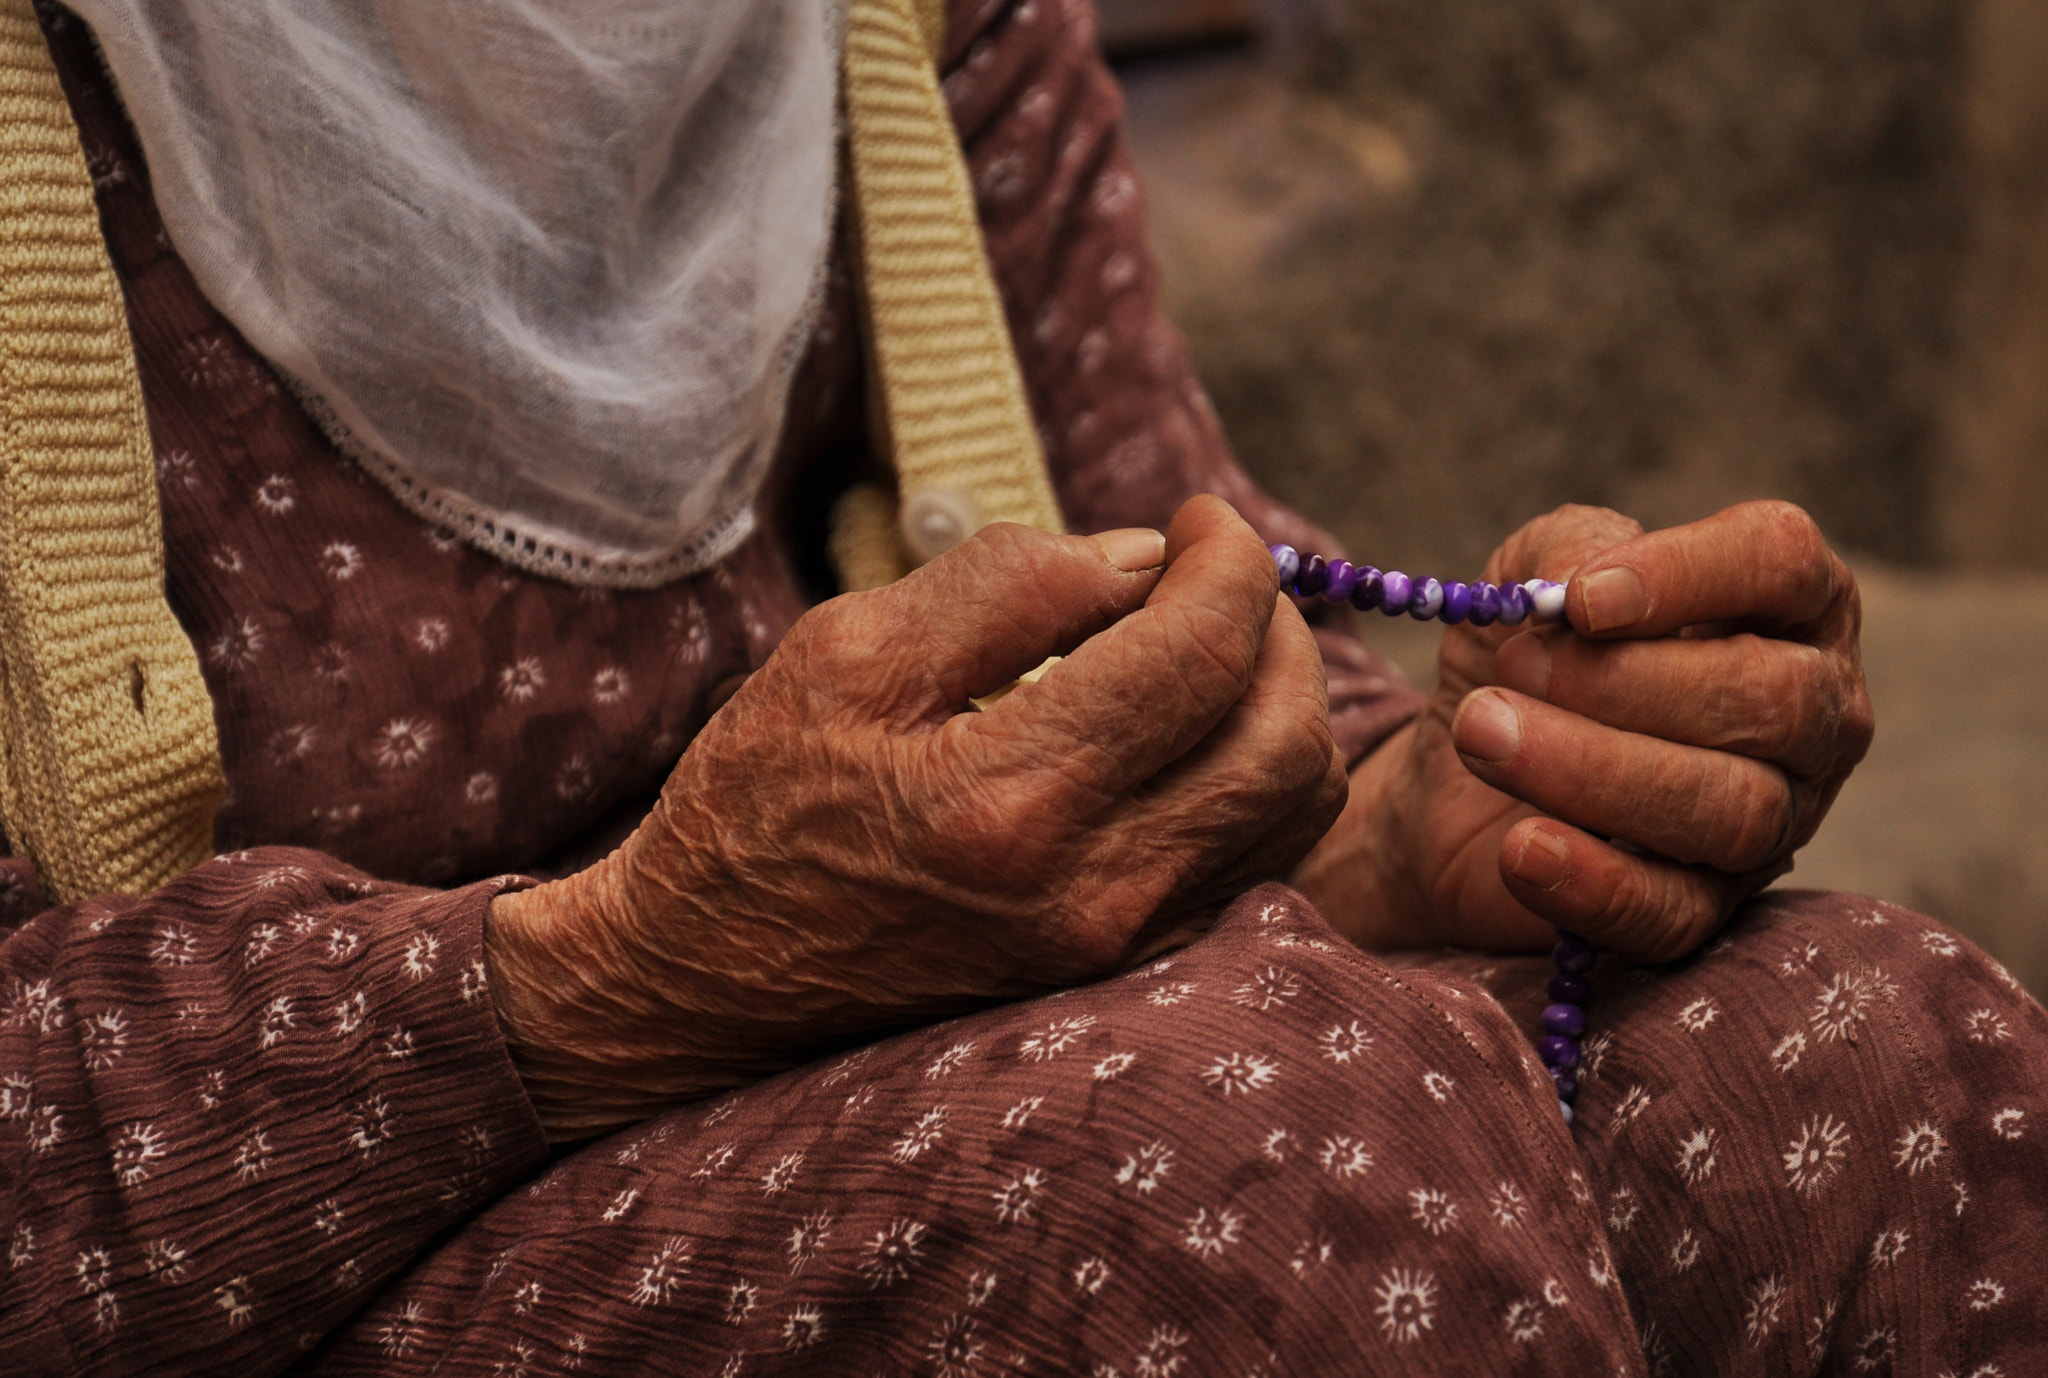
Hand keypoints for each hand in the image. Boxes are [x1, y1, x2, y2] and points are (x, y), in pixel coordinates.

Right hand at [486, 497, 1346, 1136]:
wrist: (707, 980)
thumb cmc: (758, 802)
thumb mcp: (844, 654)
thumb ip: (1004, 586)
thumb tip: (1143, 555)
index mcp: (1005, 799)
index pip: (1198, 655)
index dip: (1227, 558)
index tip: (1197, 518)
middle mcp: (1087, 890)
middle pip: (1284, 736)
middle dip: (1275, 624)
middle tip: (1214, 573)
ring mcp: (1117, 946)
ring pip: (1293, 806)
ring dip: (1283, 699)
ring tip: (1209, 643)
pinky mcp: (1124, 970)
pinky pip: (1259, 860)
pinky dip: (1256, 774)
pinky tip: (1191, 730)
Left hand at [1296, 501, 1872, 961]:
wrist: (1452, 780)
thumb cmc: (1523, 657)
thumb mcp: (1529, 574)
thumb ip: (1567, 547)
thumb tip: (1581, 582)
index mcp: (1785, 604)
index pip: (1783, 563)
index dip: (1687, 575)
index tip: (1578, 602)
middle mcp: (1809, 712)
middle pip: (1774, 698)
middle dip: (1626, 683)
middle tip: (1512, 671)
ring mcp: (1775, 821)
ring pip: (1734, 810)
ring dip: (1594, 771)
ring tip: (1483, 736)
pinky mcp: (1706, 910)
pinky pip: (1676, 913)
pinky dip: (1594, 883)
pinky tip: (1521, 849)